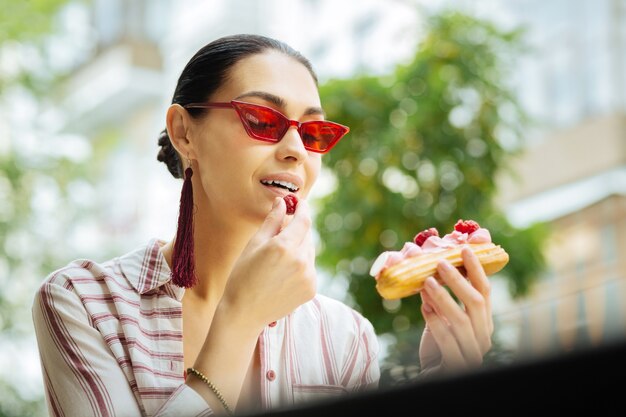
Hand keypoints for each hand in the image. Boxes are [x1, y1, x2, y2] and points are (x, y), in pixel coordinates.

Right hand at [220, 197, 316, 331]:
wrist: (244, 314)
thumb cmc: (242, 276)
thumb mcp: (254, 245)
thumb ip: (272, 221)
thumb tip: (282, 202)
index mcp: (284, 247)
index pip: (303, 220)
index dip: (303, 208)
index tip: (300, 202)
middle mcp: (301, 261)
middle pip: (307, 235)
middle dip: (297, 230)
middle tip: (281, 233)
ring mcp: (308, 277)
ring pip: (309, 251)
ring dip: (299, 248)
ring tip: (277, 260)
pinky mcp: (311, 289)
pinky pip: (309, 268)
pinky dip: (301, 265)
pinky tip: (282, 274)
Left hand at [418, 246, 492, 375]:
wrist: (433, 377)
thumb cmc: (438, 346)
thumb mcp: (442, 318)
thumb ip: (442, 298)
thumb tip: (430, 267)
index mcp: (484, 323)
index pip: (485, 292)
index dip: (476, 270)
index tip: (464, 250)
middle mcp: (484, 337)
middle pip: (476, 303)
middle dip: (459, 281)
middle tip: (440, 263)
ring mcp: (474, 354)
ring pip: (461, 321)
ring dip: (443, 299)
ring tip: (427, 282)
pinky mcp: (458, 366)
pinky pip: (448, 342)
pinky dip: (435, 323)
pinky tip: (423, 307)